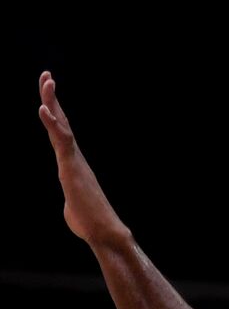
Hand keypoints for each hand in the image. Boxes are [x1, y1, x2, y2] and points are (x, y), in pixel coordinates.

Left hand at [37, 71, 129, 247]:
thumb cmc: (91, 223)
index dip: (55, 112)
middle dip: (53, 98)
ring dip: (53, 102)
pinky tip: (43, 109)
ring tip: (47, 81)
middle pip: (62, 122)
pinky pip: (60, 141)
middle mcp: (74, 157)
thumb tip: (76, 207)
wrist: (105, 232)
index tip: (50, 92)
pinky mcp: (71, 167)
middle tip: (47, 76)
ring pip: (61, 125)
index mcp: (72, 163)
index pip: (62, 133)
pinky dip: (52, 124)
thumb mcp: (75, 206)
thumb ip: (72, 199)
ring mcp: (73, 160)